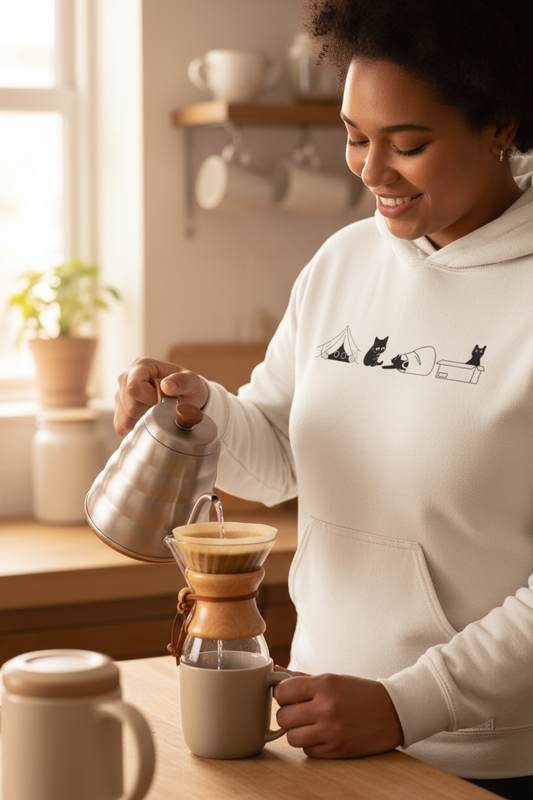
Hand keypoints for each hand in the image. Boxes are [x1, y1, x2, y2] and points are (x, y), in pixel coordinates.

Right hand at [114, 357, 208, 435]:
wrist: (186, 397)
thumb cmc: (188, 387)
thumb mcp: (192, 381)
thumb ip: (182, 381)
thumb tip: (167, 385)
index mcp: (140, 366)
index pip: (134, 388)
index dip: (150, 400)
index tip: (164, 401)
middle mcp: (126, 379)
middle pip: (129, 405)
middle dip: (149, 412)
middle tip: (163, 407)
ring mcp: (120, 395)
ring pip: (124, 418)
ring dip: (144, 421)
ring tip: (157, 413)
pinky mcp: (119, 411)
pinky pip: (121, 426)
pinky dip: (136, 428)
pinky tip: (149, 421)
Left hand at [274, 672, 403, 758]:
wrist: (393, 711)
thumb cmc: (359, 692)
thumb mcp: (332, 679)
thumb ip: (301, 677)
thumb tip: (274, 672)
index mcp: (325, 684)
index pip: (283, 691)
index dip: (281, 694)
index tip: (287, 695)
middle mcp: (327, 707)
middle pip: (283, 717)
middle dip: (287, 714)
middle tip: (297, 711)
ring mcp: (332, 730)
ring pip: (292, 737)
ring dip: (296, 732)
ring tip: (308, 725)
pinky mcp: (338, 749)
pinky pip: (308, 751)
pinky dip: (311, 745)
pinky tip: (321, 735)